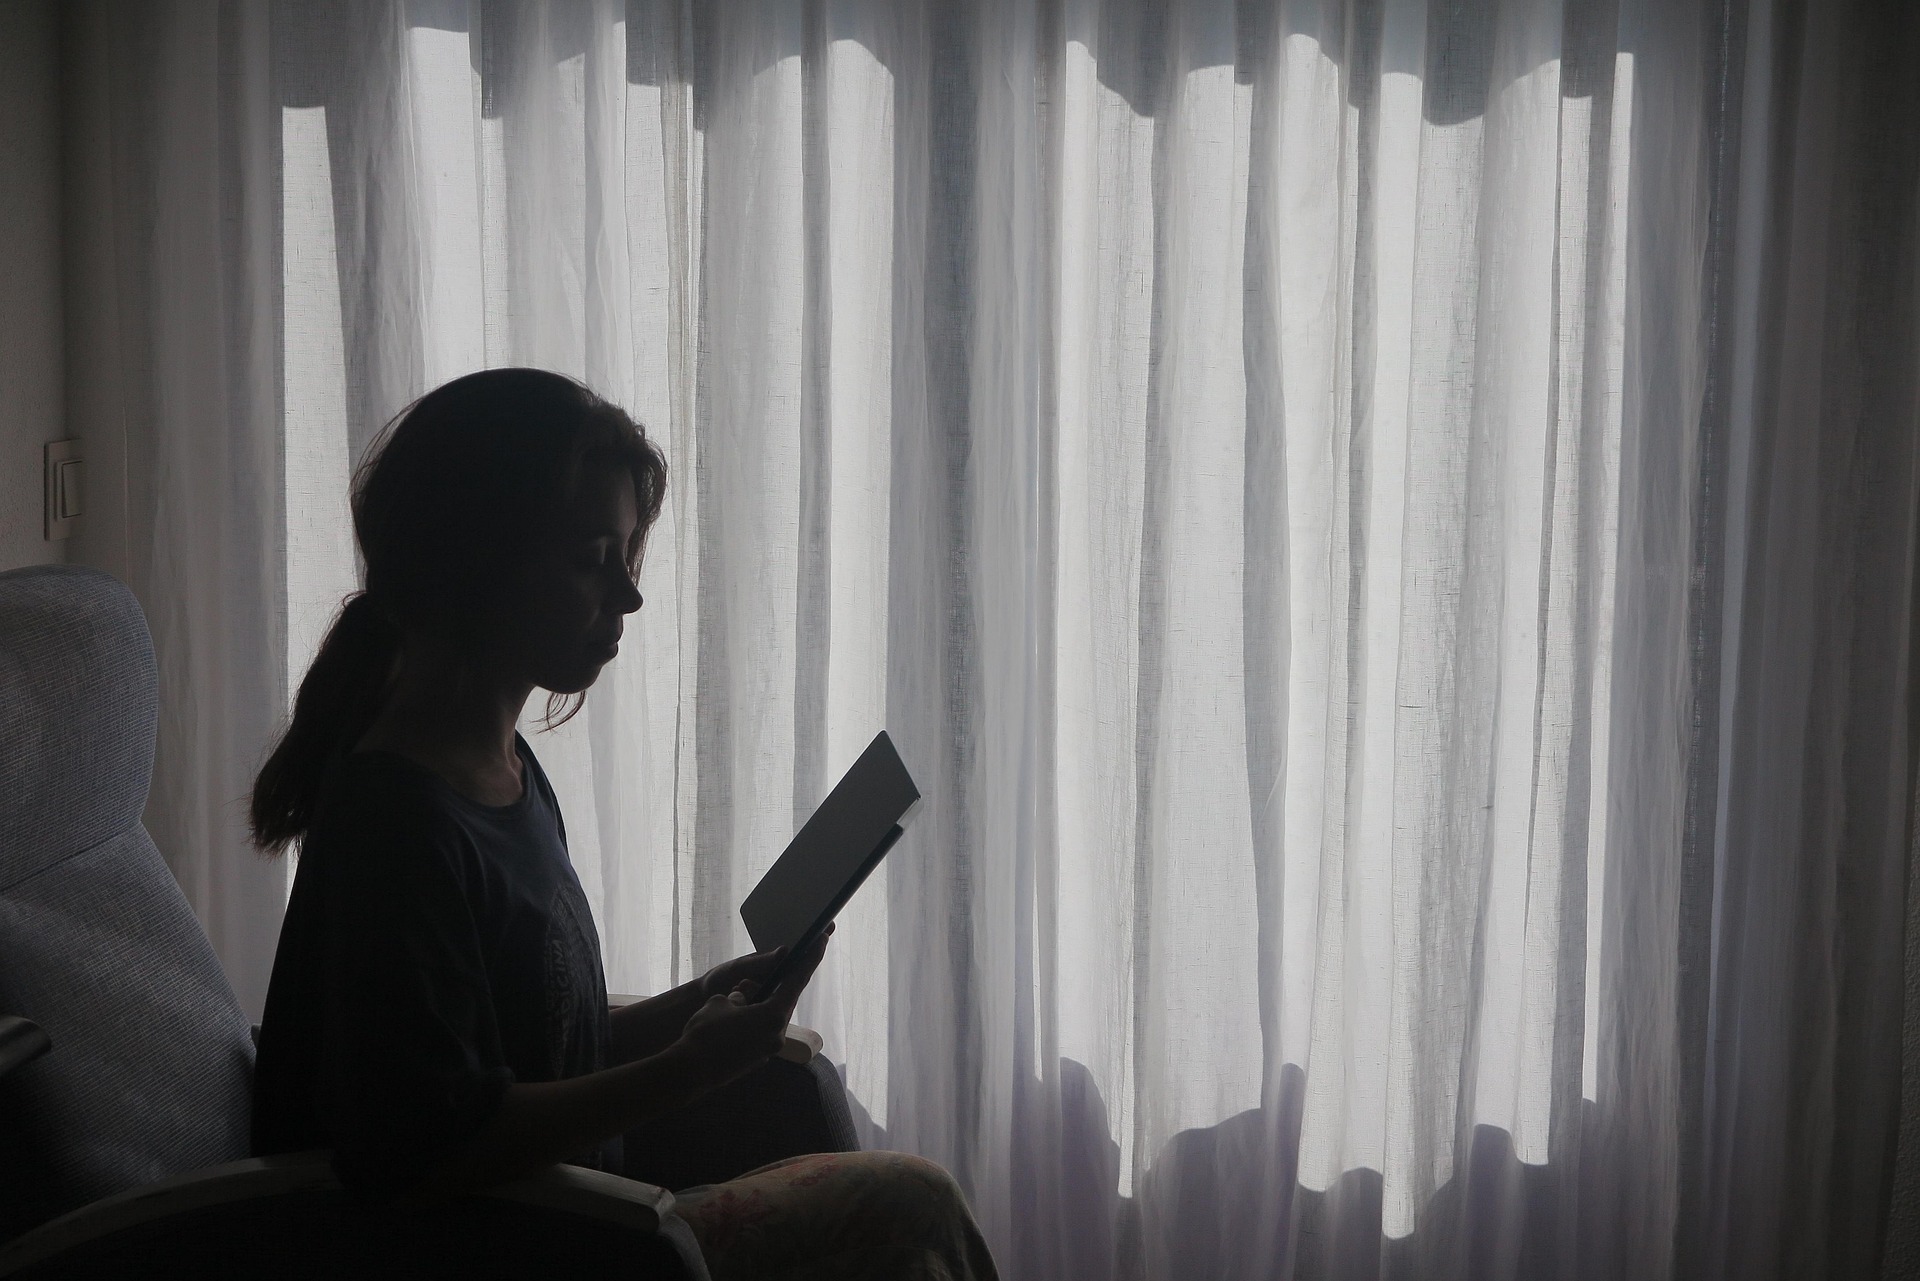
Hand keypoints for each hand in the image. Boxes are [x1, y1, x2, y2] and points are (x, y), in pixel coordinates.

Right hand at [674, 931, 829, 1085]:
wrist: (689, 1072)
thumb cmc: (705, 1031)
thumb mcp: (721, 1001)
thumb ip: (740, 994)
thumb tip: (744, 999)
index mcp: (774, 1015)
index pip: (797, 981)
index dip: (810, 959)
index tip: (822, 941)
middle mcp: (777, 1034)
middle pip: (784, 1001)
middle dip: (778, 984)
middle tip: (782, 964)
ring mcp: (768, 1050)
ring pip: (770, 1019)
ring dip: (761, 1005)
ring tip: (742, 994)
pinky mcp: (757, 1060)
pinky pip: (760, 1034)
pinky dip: (753, 1022)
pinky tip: (736, 1018)